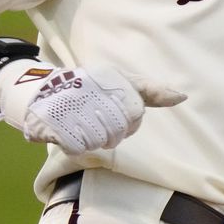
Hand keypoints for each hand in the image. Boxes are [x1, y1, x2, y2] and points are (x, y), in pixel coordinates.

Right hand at [0, 62, 185, 154]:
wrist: (42, 92)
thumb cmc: (92, 88)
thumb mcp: (123, 83)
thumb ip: (151, 91)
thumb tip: (182, 97)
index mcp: (111, 77)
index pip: (136, 112)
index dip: (130, 121)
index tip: (120, 115)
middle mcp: (92, 88)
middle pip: (119, 130)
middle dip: (113, 132)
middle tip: (100, 121)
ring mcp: (72, 105)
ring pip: (100, 140)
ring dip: (95, 139)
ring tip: (84, 124)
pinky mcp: (54, 123)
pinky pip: (79, 146)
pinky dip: (77, 145)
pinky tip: (71, 131)